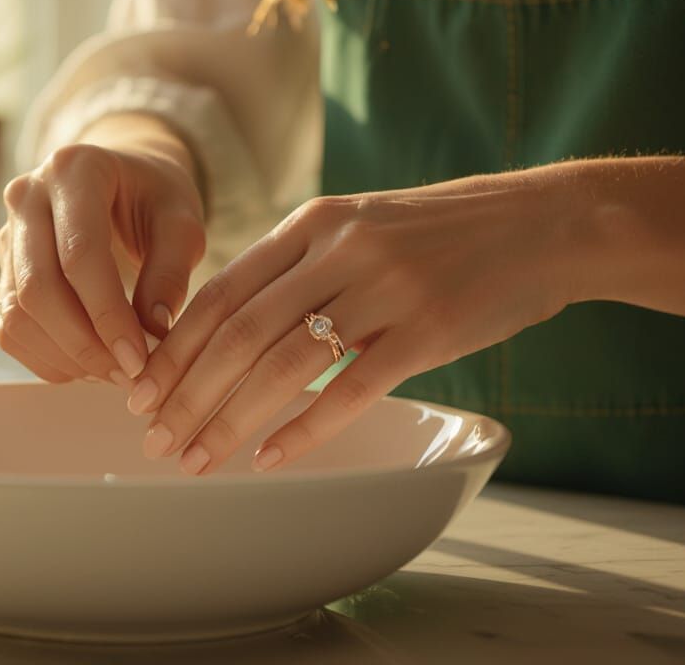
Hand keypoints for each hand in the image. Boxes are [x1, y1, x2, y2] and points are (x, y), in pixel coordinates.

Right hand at [0, 115, 205, 384]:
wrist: (124, 182)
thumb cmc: (156, 199)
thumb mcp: (182, 221)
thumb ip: (172, 270)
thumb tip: (154, 329)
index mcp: (75, 169)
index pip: (80, 254)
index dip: (107, 314)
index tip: (139, 358)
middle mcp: (28, 197)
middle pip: (38, 288)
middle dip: (85, 344)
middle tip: (130, 374)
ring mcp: (8, 235)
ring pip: (17, 314)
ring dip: (66, 357)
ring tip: (115, 371)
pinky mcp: (3, 271)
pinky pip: (11, 329)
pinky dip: (50, 359)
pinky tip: (91, 364)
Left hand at [126, 170, 580, 473]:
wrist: (544, 224)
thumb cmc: (445, 234)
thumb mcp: (361, 226)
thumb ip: (300, 264)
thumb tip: (233, 323)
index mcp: (314, 224)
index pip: (222, 291)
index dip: (175, 347)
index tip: (140, 392)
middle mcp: (339, 251)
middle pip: (239, 332)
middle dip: (187, 392)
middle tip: (154, 438)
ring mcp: (384, 288)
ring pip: (284, 364)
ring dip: (231, 419)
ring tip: (197, 459)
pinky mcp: (428, 329)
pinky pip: (352, 388)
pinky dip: (305, 429)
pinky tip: (272, 459)